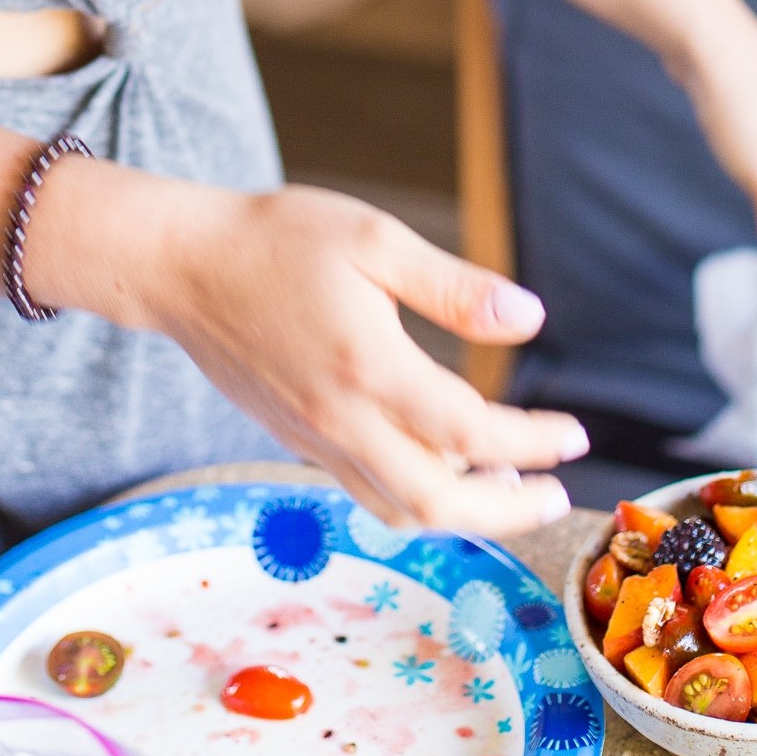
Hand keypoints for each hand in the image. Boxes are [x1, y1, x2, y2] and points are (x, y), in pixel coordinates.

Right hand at [55, 170, 589, 535]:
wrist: (183, 267)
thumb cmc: (277, 240)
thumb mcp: (374, 241)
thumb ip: (454, 287)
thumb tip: (530, 320)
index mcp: (369, 366)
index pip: (471, 431)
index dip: (531, 443)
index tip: (573, 435)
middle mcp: (342, 419)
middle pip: (439, 501)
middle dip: (508, 509)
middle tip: (556, 495)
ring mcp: (315, 438)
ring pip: (399, 509)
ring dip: (463, 516)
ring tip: (510, 493)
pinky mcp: (296, 440)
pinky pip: (366, 490)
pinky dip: (415, 499)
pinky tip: (441, 471)